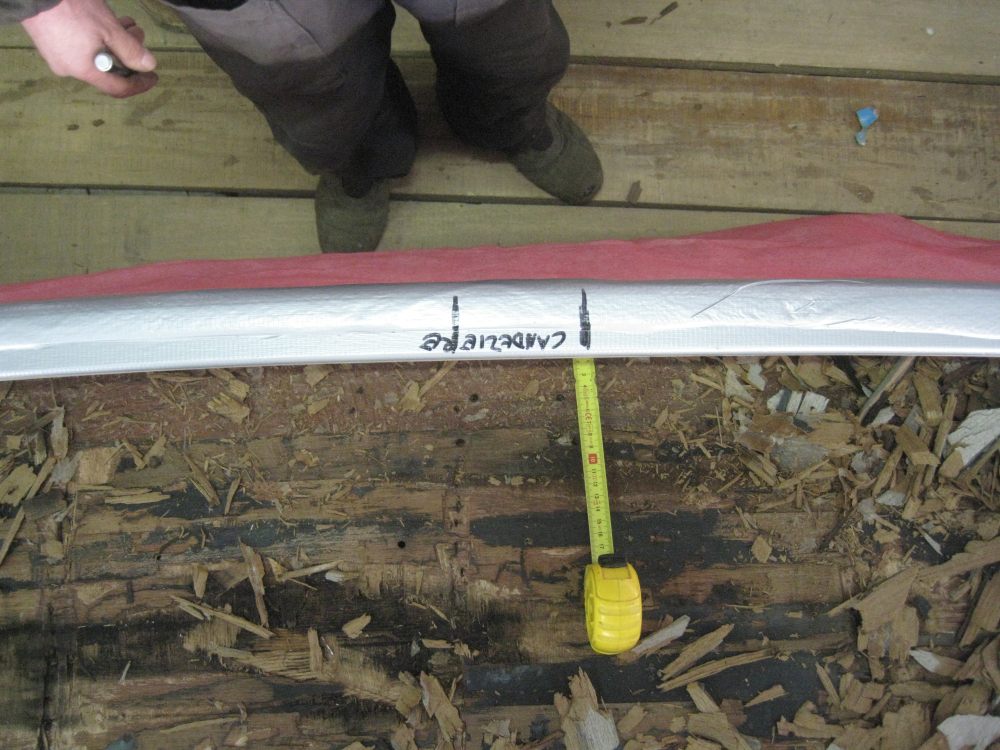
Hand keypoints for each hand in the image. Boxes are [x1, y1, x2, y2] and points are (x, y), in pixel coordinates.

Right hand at [21, 0, 157, 97]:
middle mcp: (68, 69)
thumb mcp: (109, 29)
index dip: (139, 84)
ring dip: (115, 42)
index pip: (117, 88)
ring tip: (126, 23)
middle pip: (108, 70)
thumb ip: (130, 50)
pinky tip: (105, 22)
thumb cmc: (73, 9)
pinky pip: (80, 48)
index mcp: (83, 71)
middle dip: (128, 54)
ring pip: (95, 56)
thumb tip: (148, 66)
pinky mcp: (49, 41)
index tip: (153, 76)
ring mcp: (56, 56)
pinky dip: (97, 39)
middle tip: (138, 34)